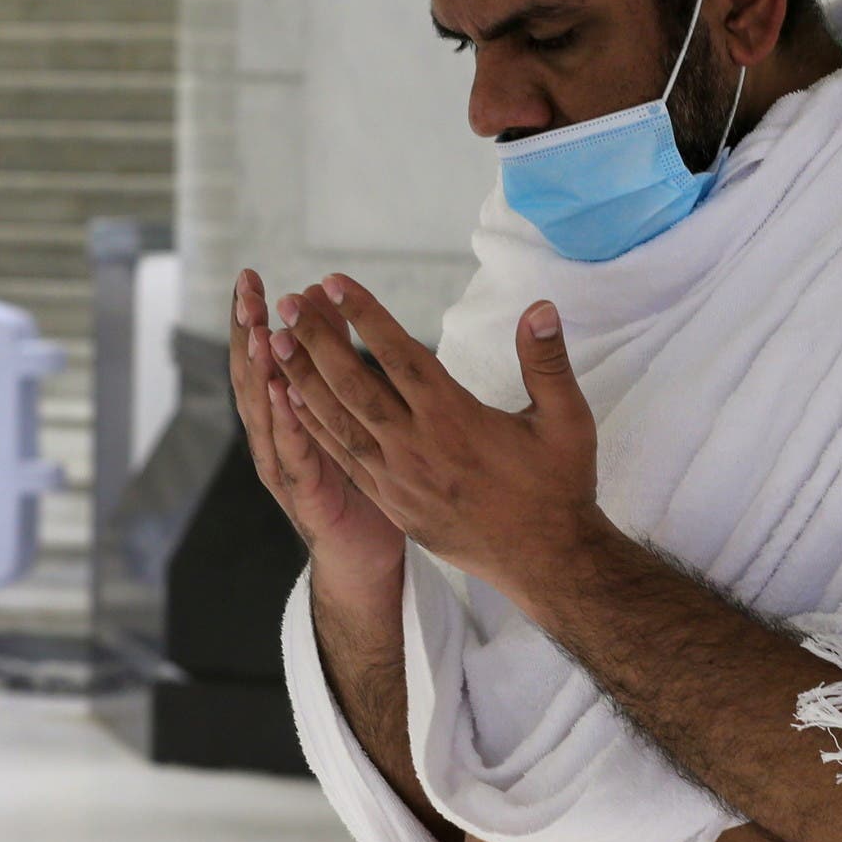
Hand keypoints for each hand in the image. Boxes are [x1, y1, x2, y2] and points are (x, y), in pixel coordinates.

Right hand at [228, 269, 403, 592]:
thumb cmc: (362, 479)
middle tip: (246, 291)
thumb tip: (327, 304)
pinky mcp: (303, 495)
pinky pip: (292, 453)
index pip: (263, 357)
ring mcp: (283, 467)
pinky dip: (284, 422)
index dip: (254, 318)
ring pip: (264, 412)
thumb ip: (338, 360)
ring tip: (259, 330)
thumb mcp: (351, 411)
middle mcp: (274, 437)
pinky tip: (281, 392)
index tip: (251, 278)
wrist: (363, 557)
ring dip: (260, 370)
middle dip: (247, 332)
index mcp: (284, 415)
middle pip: (252, 376)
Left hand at [268, 274, 603, 608]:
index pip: (399, 354)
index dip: (364, 314)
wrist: (544, 560)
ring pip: (338, 419)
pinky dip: (315, 425)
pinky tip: (293, 401)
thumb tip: (540, 307)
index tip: (334, 282)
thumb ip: (547, 360)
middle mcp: (417, 445)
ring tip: (274, 343)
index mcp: (454, 417)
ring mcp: (398, 477)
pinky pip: (343, 456)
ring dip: (302, 379)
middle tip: (289, 302)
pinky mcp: (392, 502)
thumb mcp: (567, 420)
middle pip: (353, 383)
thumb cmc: (559, 485)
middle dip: (316, 339)